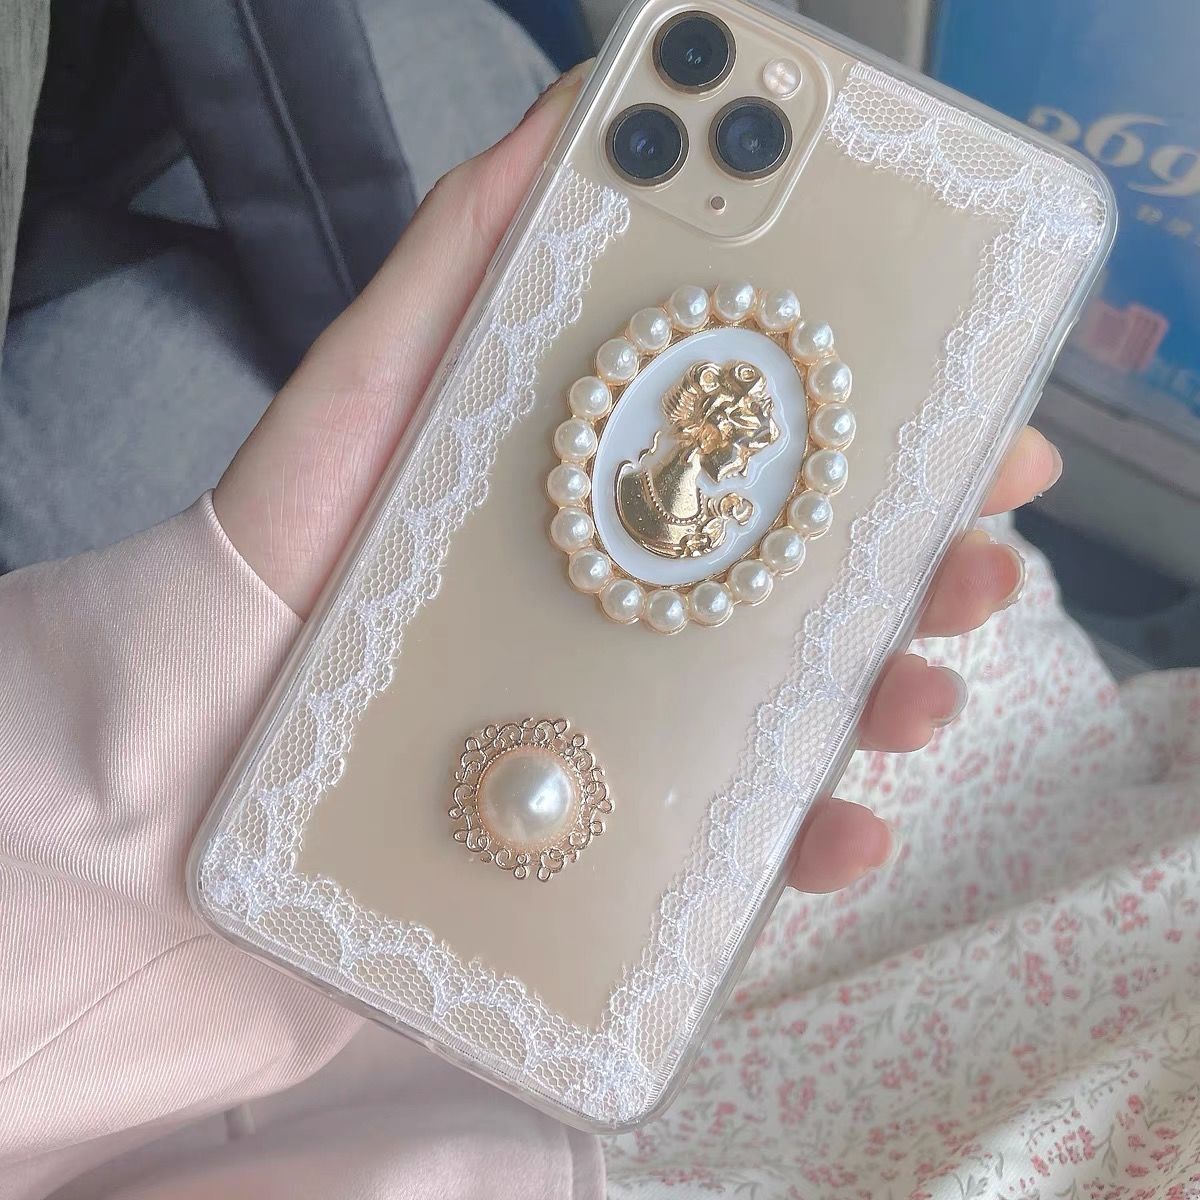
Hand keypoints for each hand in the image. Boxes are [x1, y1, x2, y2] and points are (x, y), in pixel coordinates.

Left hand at [215, 65, 1060, 895]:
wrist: (161, 802)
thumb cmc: (264, 583)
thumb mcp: (364, 400)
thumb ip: (462, 268)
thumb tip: (574, 113)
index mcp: (596, 520)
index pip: (772, 477)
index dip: (876, 447)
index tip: (970, 424)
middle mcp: (626, 627)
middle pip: (805, 599)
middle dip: (918, 571)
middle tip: (983, 554)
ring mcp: (623, 745)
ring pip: (792, 724)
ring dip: (888, 701)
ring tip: (930, 684)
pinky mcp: (602, 860)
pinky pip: (728, 861)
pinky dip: (804, 851)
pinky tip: (847, 827)